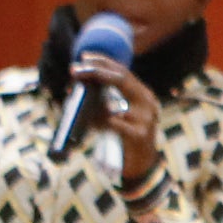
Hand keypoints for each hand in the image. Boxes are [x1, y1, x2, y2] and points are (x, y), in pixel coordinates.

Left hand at [78, 55, 163, 193]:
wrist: (142, 165)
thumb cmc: (126, 137)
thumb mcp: (118, 114)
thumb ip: (105, 100)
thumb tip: (77, 88)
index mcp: (142, 94)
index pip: (123, 72)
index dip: (103, 62)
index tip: (84, 57)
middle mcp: (147, 102)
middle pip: (121, 79)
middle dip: (95, 72)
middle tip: (74, 70)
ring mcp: (146, 118)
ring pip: (114, 102)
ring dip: (91, 104)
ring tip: (77, 102)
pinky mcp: (139, 135)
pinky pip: (114, 124)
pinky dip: (99, 123)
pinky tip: (91, 125)